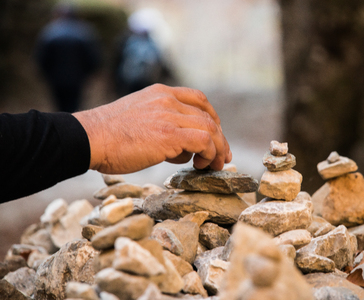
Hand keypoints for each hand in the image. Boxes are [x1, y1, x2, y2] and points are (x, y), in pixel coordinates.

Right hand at [73, 84, 231, 173]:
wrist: (88, 138)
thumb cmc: (108, 136)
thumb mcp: (138, 119)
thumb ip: (162, 126)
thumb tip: (181, 148)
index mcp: (160, 93)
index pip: (198, 99)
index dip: (212, 117)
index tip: (215, 134)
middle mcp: (168, 100)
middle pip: (207, 116)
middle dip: (220, 138)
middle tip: (223, 156)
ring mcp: (169, 115)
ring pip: (209, 128)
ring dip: (217, 149)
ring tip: (214, 165)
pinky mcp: (168, 134)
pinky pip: (203, 141)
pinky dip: (210, 153)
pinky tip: (201, 165)